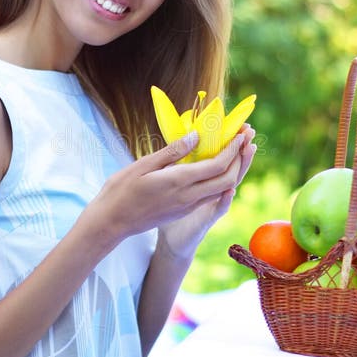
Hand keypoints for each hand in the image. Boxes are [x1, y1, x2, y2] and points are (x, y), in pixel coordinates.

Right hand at [88, 126, 255, 249]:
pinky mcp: (183, 210)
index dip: (232, 149)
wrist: (111, 223)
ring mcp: (187, 206)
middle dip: (240, 158)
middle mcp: (188, 197)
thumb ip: (172, 151)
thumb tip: (196, 136)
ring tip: (237, 149)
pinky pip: (210, 194)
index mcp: (178, 182)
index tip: (239, 133)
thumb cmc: (121, 190)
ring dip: (234, 169)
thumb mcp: (143, 165)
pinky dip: (220, 179)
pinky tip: (217, 166)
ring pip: (221, 189)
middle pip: (227, 179)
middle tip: (245, 138)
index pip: (217, 165)